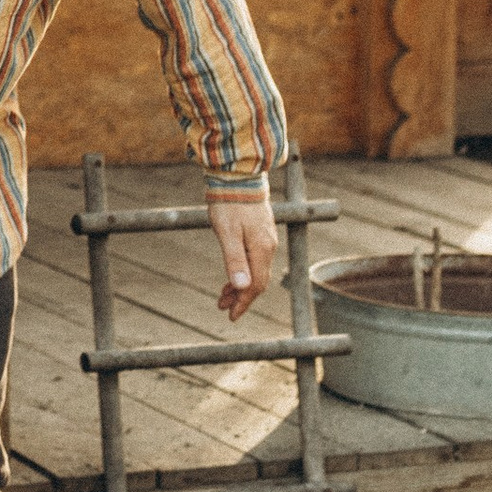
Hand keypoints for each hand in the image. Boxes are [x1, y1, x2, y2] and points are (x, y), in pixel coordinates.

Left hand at [206, 183, 277, 320]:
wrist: (238, 176)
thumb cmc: (229, 204)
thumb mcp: (227, 233)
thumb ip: (234, 260)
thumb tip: (241, 287)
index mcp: (261, 250)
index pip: (255, 285)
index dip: (243, 302)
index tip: (231, 315)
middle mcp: (268, 247)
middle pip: (258, 281)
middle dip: (241, 297)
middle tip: (223, 307)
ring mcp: (266, 240)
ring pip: (256, 271)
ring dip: (240, 286)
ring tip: (223, 296)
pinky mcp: (261, 233)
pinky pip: (255, 260)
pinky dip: (244, 272)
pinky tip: (233, 275)